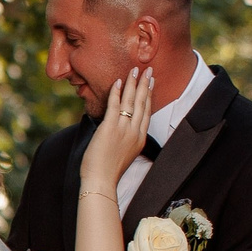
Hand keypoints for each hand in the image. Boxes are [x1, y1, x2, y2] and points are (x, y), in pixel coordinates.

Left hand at [77, 65, 156, 192]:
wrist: (101, 181)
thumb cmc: (108, 170)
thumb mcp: (125, 154)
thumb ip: (127, 140)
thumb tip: (121, 131)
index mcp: (140, 139)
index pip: (147, 112)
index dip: (149, 95)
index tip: (150, 83)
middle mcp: (134, 132)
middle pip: (142, 103)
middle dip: (145, 84)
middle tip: (148, 69)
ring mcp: (123, 129)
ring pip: (131, 101)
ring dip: (133, 83)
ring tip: (135, 70)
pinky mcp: (109, 128)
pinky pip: (114, 105)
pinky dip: (116, 92)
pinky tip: (118, 81)